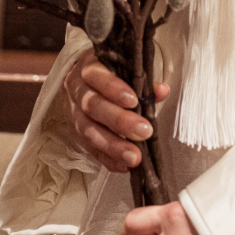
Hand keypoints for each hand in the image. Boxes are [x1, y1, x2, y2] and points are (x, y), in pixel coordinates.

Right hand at [63, 48, 169, 173]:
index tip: (134, 100)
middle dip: (119, 121)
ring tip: (134, 157)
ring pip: (88, 131)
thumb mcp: (123, 68)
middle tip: (144, 131)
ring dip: (113, 146)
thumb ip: (142, 80)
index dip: (113, 88)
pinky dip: (107, 159)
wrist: (83, 80)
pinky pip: (90, 150)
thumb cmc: (110, 72)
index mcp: (88, 68)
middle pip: (93, 106)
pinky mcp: (75, 134)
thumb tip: (161, 91)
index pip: (97, 76)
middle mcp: (76, 91)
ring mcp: (73, 114)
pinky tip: (124, 166)